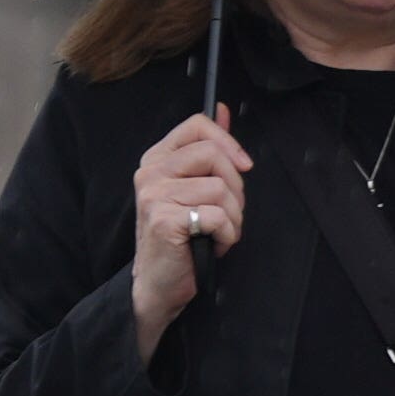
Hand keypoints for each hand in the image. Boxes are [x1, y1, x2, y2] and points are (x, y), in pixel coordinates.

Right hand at [129, 109, 254, 352]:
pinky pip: (217, 216)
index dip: (228, 142)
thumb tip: (221, 109)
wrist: (157, 285)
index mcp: (157, 159)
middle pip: (213, 154)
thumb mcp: (192, 188)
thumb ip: (206, 149)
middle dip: (236, 187)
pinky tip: (215, 245)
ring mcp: (154, 196)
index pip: (197, 126)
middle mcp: (150, 173)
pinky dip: (227, 235)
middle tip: (229, 213)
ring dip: (234, 218)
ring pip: (220, 188)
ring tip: (219, 233)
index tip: (244, 166)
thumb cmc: (180, 238)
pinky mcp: (164, 220)